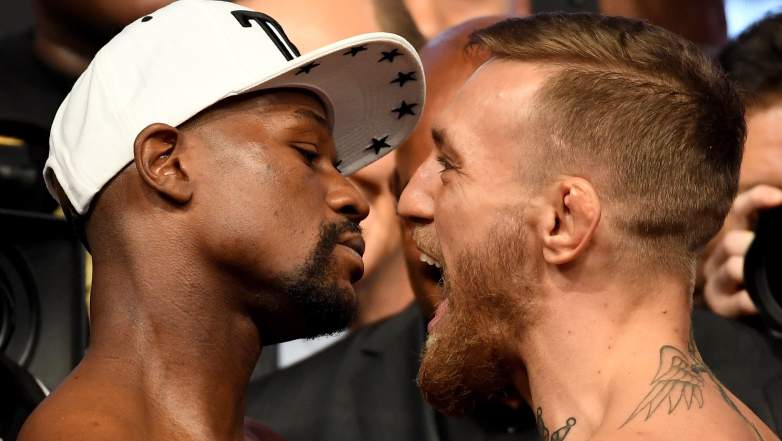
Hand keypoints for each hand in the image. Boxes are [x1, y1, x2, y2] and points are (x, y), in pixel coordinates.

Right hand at [701, 185, 781, 317]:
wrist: (769, 308)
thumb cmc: (768, 271)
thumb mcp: (769, 242)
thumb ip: (775, 226)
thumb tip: (781, 200)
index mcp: (738, 233)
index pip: (741, 209)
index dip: (756, 200)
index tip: (778, 199)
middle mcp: (722, 254)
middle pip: (731, 241)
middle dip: (753, 244)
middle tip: (771, 247)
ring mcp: (719, 280)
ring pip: (732, 268)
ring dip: (751, 270)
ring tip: (768, 275)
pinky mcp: (721, 305)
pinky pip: (736, 302)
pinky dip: (750, 300)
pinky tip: (760, 301)